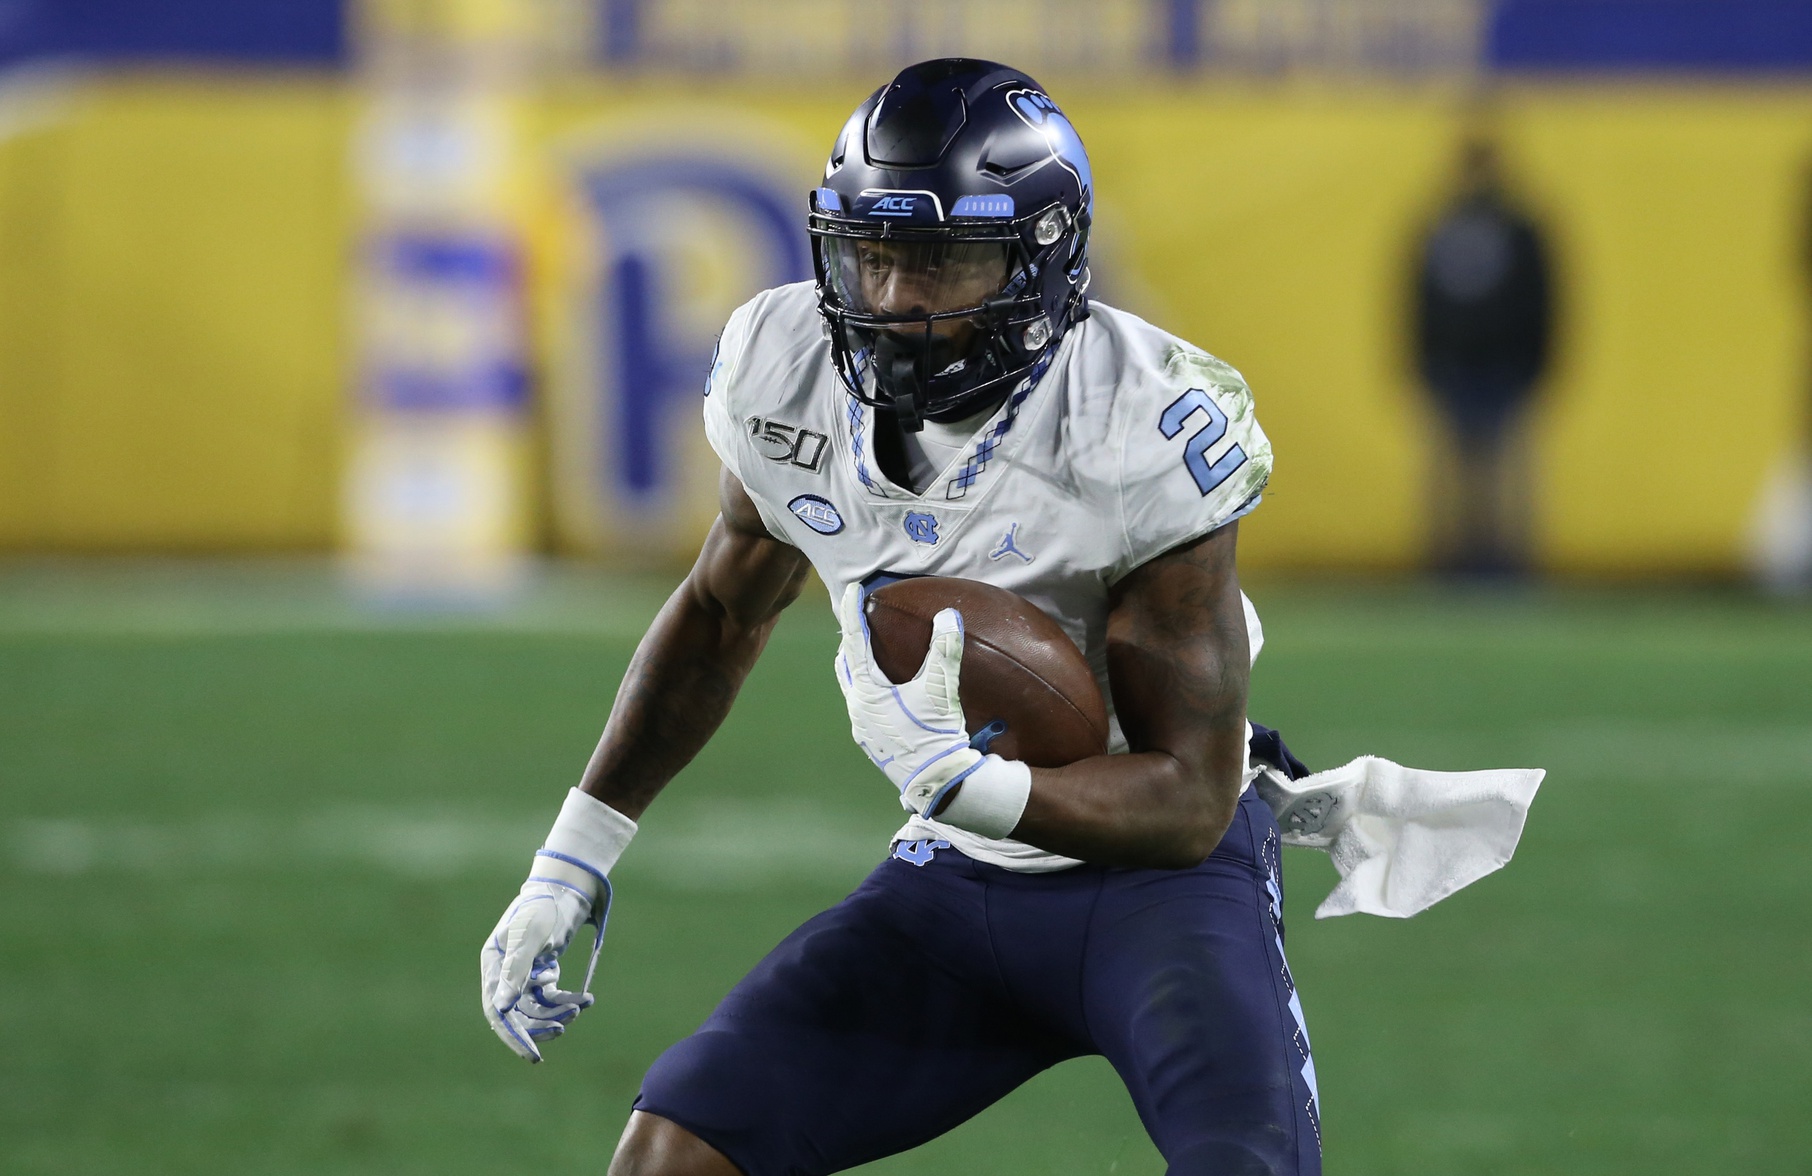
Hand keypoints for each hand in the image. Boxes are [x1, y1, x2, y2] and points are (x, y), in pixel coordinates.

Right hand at [479, 854, 609, 1062]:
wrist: (566, 888)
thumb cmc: (543, 906)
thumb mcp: (529, 936)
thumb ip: (515, 971)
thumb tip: (500, 1009)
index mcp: (493, 965)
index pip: (497, 1011)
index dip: (512, 1035)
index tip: (532, 1055)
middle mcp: (505, 973)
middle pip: (516, 1015)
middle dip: (539, 1027)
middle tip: (562, 1030)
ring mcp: (524, 974)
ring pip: (537, 1008)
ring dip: (558, 1011)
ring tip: (580, 1005)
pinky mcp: (543, 972)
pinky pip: (553, 997)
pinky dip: (568, 1000)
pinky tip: (586, 999)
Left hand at [834, 583, 984, 817]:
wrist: (937, 782)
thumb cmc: (936, 734)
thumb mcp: (942, 689)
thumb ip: (945, 649)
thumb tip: (949, 615)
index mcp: (867, 691)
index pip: (855, 641)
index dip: (853, 612)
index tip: (852, 589)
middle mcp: (857, 709)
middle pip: (846, 664)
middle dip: (851, 640)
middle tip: (860, 620)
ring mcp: (862, 728)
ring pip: (852, 687)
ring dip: (857, 667)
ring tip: (868, 652)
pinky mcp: (872, 743)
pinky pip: (862, 706)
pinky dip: (867, 689)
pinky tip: (884, 692)